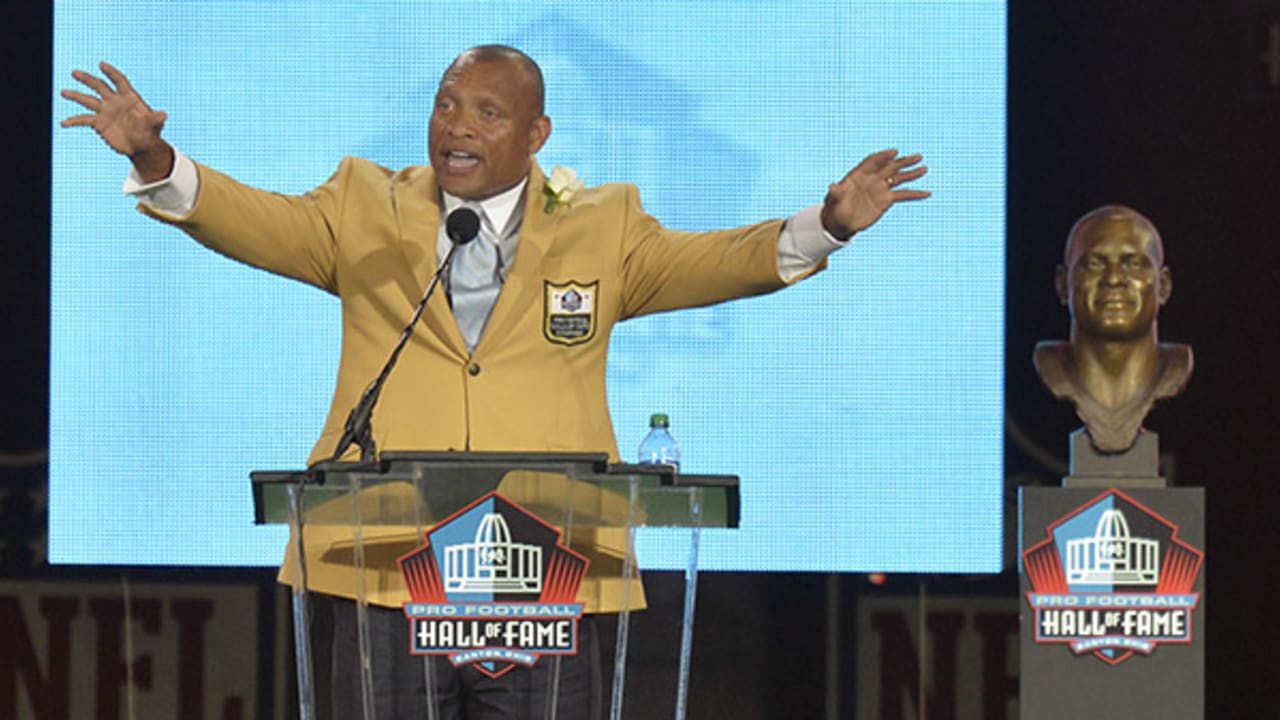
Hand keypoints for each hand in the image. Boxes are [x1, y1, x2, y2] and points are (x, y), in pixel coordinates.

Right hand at [60, 62, 173, 181]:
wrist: (141, 146)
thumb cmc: (149, 132)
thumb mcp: (154, 126)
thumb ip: (155, 119)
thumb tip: (164, 114)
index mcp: (129, 98)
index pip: (119, 81)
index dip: (112, 73)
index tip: (102, 65)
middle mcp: (114, 101)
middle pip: (99, 86)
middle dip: (87, 79)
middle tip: (75, 73)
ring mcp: (105, 111)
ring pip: (88, 100)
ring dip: (76, 95)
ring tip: (64, 92)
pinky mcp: (98, 122)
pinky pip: (84, 119)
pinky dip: (74, 121)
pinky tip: (64, 123)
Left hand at [820, 149, 929, 240]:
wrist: (841, 221)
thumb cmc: (835, 208)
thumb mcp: (833, 200)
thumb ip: (836, 192)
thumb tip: (832, 186)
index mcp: (859, 174)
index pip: (873, 161)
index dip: (883, 156)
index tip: (894, 152)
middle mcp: (872, 179)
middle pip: (889, 166)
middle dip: (903, 161)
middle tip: (917, 157)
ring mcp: (880, 188)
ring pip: (898, 178)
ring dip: (911, 173)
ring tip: (924, 168)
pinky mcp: (886, 199)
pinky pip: (903, 195)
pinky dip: (914, 194)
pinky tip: (927, 193)